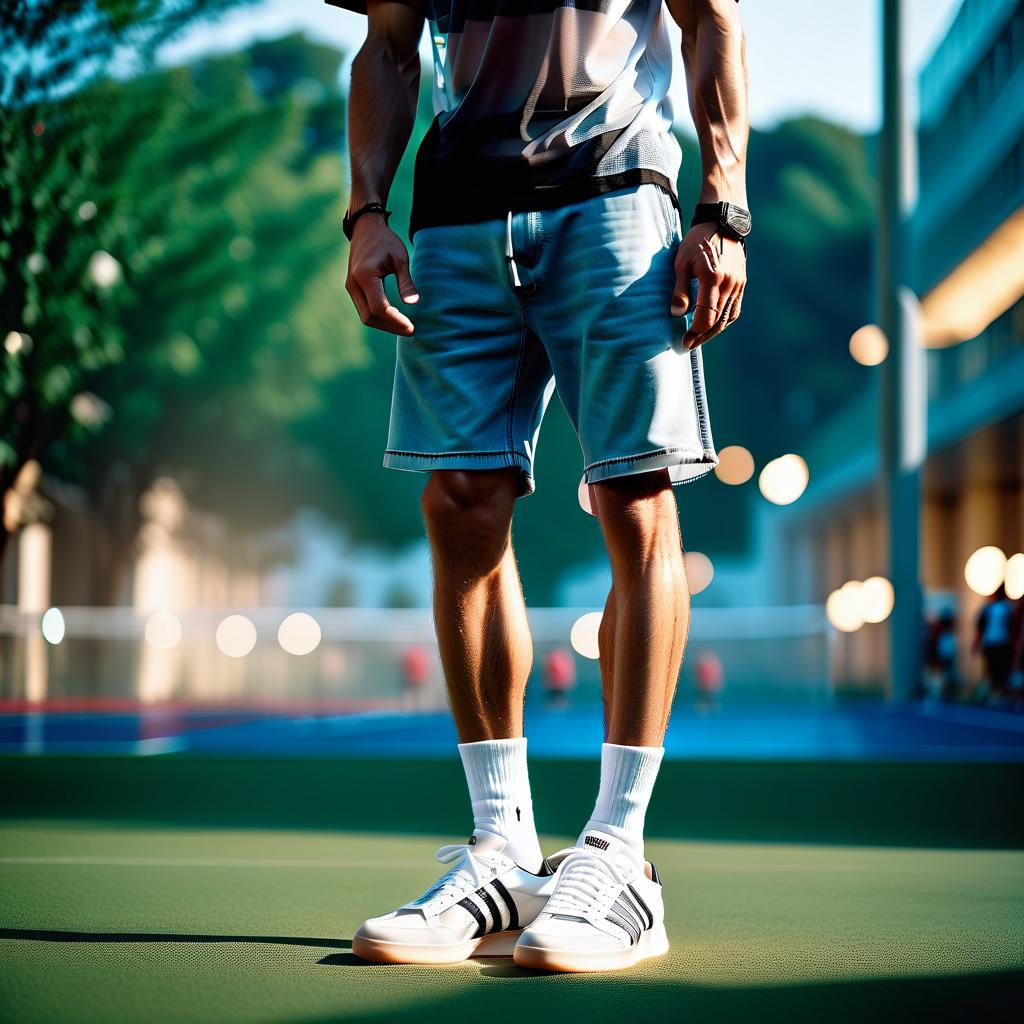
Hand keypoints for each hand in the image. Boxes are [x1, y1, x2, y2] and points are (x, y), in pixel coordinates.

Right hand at [345, 213, 418, 334]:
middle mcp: (353, 284)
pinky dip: (378, 316)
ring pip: (365, 316)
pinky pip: (364, 309)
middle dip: (390, 327)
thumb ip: (406, 282)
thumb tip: (413, 303)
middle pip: (369, 317)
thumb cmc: (385, 241)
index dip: (396, 321)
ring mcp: (350, 287)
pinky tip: (394, 316)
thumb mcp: (400, 258)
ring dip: (384, 324)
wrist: (365, 228)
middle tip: (410, 330)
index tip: (411, 327)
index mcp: (365, 276)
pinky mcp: (352, 288)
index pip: (379, 308)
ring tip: (403, 325)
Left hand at [671, 225, 745, 349]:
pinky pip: (734, 309)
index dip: (695, 331)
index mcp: (713, 278)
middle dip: (702, 336)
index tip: (684, 340)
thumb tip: (677, 314)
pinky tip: (713, 326)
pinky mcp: (741, 283)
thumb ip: (680, 290)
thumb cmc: (698, 241)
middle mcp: (729, 284)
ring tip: (698, 338)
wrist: (723, 222)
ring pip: (728, 318)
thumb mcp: (682, 263)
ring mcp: (738, 284)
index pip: (707, 316)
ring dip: (713, 331)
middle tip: (688, 344)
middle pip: (718, 321)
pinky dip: (724, 320)